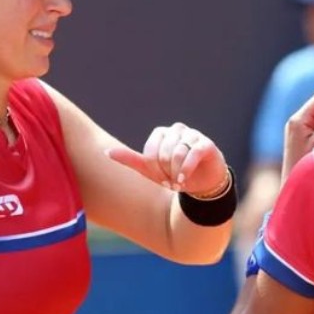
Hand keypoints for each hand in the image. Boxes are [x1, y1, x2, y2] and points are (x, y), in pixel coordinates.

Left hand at [106, 122, 229, 195]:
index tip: (161, 178)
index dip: (154, 169)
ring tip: (180, 181)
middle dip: (166, 172)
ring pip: (177, 153)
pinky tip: (185, 179)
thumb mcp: (149, 169)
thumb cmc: (174, 174)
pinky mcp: (206, 144)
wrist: (201, 184)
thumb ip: (130, 159)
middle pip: (163, 153)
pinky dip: (186, 169)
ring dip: (177, 173)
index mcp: (162, 133)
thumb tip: (106, 151)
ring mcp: (193, 135)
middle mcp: (177, 130)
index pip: (150, 151)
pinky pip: (192, 154)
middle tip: (172, 181)